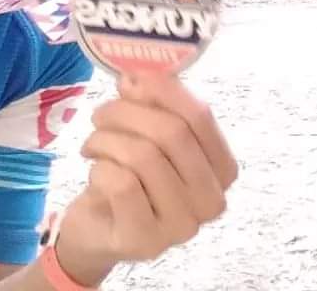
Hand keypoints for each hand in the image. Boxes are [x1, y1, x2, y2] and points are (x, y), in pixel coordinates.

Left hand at [54, 72, 237, 284]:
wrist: (100, 231)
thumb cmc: (132, 176)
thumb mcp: (150, 135)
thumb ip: (153, 104)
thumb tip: (136, 75)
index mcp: (222, 169)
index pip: (200, 117)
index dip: (165, 91)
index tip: (133, 78)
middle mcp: (211, 201)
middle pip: (172, 134)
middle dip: (128, 112)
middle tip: (102, 112)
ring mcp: (181, 226)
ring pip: (143, 156)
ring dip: (107, 139)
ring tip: (93, 142)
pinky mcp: (145, 241)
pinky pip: (121, 183)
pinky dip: (100, 167)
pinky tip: (96, 171)